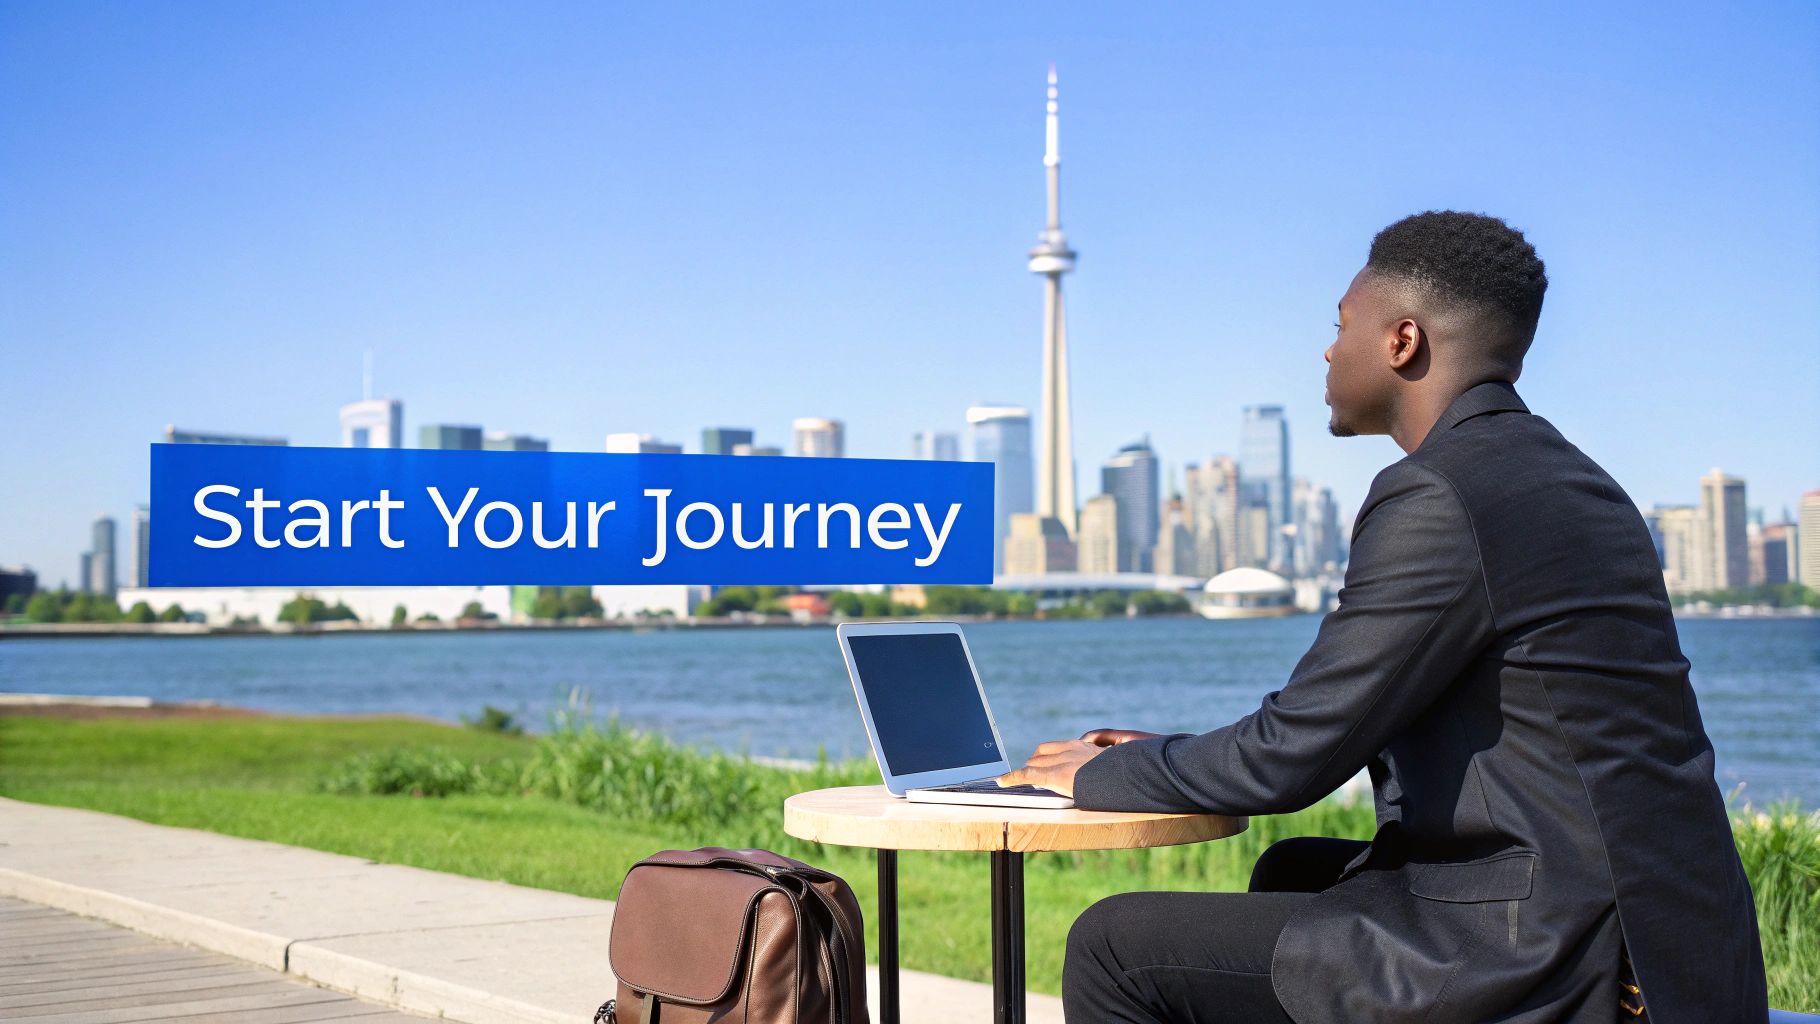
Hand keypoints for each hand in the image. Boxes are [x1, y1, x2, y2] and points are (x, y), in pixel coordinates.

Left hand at [996, 728, 1164, 796]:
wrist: (1134, 774)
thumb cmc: (1136, 769)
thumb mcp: (1127, 759)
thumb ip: (1115, 754)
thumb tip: (1112, 753)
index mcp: (1090, 746)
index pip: (1063, 746)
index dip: (1053, 754)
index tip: (1051, 761)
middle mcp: (1074, 748)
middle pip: (1046, 751)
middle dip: (1039, 762)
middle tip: (1035, 773)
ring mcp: (1065, 759)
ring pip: (1037, 760)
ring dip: (1029, 769)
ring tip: (1020, 778)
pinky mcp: (1057, 774)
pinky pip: (1028, 774)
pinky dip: (1013, 777)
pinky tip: (1003, 781)